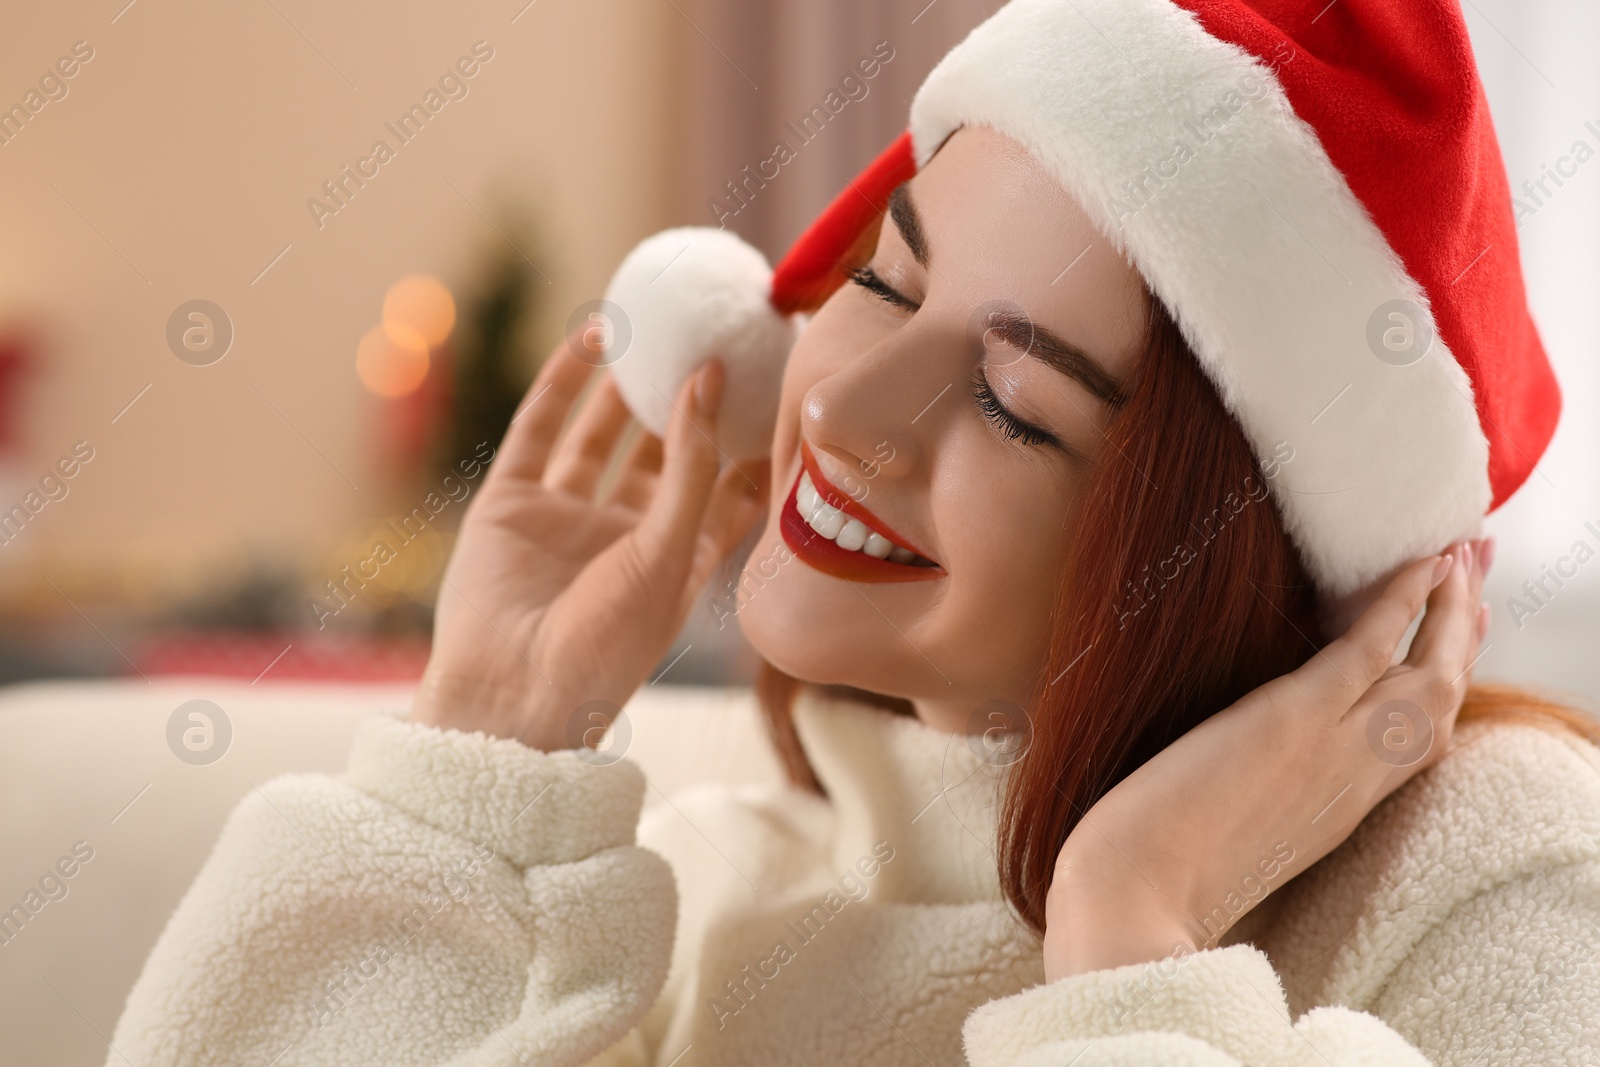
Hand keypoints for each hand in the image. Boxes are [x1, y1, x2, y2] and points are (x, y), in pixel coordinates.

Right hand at [409, 332, 768, 749]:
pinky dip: (560, 384)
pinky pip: (538, 430)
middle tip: (718, 333)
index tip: (780, 378)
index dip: (750, 437)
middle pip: (665, 452)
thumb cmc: (605, 647)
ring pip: (601, 434)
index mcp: (678, 561)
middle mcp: (624, 537)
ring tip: (654, 322)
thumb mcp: (667, 554)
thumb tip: (712, 376)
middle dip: (688, 399)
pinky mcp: (511, 505)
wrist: (508, 698)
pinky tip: (588, 338)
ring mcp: (566, 519)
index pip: (726, 488)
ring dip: (625, 382)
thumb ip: (692, 467)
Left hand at [1042, 539, 1490, 979]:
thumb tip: (1231, 758)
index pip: (1410, 747)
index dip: (1438, 693)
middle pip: (1439, 708)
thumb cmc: (1148, 873)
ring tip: (1456, 557)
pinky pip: (1369, 649)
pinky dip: (1400, 603)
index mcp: (1333, 816)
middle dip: (1462, 643)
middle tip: (1472, 583)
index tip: (1453, 648)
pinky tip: (1416, 566)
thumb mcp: (1223, 832)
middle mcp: (1350, 787)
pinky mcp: (1295, 721)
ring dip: (1450, 613)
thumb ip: (1248, 792)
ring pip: (1427, 676)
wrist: (1130, 902)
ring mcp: (1331, 752)